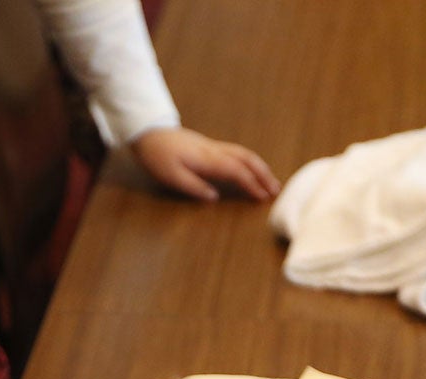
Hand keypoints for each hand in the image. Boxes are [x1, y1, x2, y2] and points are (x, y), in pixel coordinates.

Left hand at [130, 127, 280, 202]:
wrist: (149, 132)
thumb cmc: (157, 156)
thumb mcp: (170, 176)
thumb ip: (193, 187)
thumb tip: (214, 198)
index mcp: (207, 159)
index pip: (236, 171)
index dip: (252, 184)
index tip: (262, 198)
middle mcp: (214, 150)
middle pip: (246, 159)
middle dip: (263, 175)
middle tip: (276, 191)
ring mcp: (213, 146)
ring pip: (244, 153)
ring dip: (259, 167)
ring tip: (270, 182)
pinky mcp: (210, 146)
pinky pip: (237, 152)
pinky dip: (250, 161)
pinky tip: (252, 170)